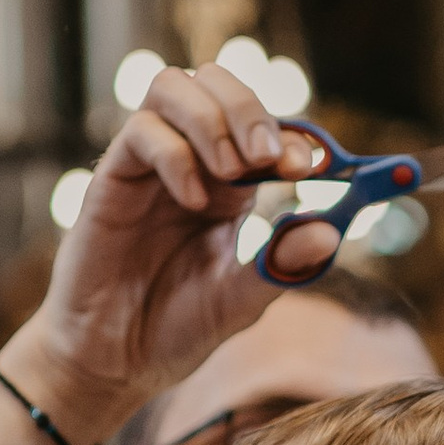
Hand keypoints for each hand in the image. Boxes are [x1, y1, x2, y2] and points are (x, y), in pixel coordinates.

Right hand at [3, 64, 341, 440]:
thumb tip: (332, 231)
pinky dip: (176, 155)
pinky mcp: (112, 179)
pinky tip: (194, 202)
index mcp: (231, 186)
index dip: (292, 136)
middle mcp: (191, 163)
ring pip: (173, 87)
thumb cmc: (176, 328)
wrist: (114, 362)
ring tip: (234, 171)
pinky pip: (141, 133)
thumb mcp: (242, 301)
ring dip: (213, 118)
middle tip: (270, 157)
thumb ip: (282, 266)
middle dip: (250, 109)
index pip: (263, 128)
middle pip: (216, 82)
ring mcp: (149, 166)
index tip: (311, 166)